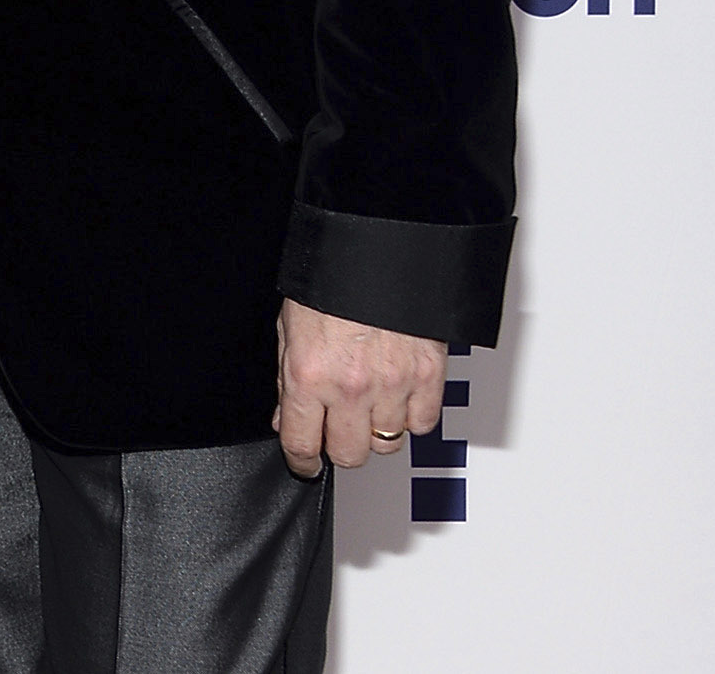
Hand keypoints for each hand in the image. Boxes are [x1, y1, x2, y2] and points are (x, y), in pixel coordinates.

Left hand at [275, 298, 445, 476]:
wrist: (377, 251)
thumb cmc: (329, 281)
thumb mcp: (290, 328)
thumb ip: (288, 380)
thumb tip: (285, 417)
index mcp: (309, 375)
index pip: (302, 444)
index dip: (301, 462)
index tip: (305, 464)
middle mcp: (350, 387)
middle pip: (348, 455)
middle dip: (339, 446)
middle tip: (337, 429)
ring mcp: (393, 386)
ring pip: (387, 444)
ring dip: (376, 430)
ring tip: (369, 404)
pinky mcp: (429, 378)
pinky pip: (422, 424)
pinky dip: (410, 417)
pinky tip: (397, 397)